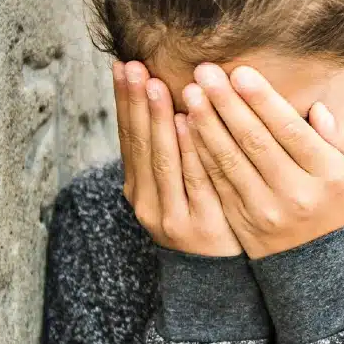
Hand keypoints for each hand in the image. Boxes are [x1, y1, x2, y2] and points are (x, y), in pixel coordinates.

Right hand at [114, 61, 242, 256]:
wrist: (220, 278)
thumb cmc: (206, 218)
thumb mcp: (182, 187)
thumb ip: (177, 150)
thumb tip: (179, 99)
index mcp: (139, 187)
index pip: (129, 136)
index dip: (125, 101)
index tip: (123, 65)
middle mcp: (146, 200)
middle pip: (140, 143)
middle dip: (136, 102)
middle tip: (134, 66)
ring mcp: (170, 215)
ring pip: (162, 159)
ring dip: (158, 120)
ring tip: (156, 85)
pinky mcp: (198, 225)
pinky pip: (194, 179)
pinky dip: (187, 150)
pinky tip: (186, 123)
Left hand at [183, 64, 343, 259]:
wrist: (320, 264)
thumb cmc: (338, 205)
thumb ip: (338, 139)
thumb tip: (315, 108)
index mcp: (328, 176)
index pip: (290, 131)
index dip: (263, 101)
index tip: (240, 72)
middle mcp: (295, 193)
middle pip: (255, 142)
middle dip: (227, 104)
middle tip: (205, 72)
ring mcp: (265, 210)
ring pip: (230, 160)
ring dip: (206, 124)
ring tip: (191, 93)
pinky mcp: (242, 221)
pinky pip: (216, 182)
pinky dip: (199, 153)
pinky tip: (186, 128)